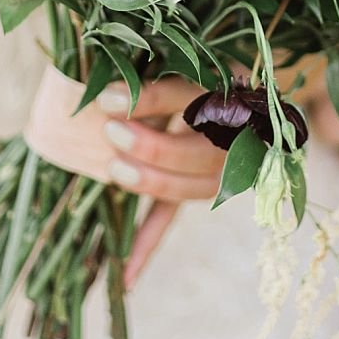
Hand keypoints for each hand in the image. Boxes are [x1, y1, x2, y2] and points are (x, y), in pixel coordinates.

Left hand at [21, 68, 219, 287]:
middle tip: (112, 133)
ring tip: (116, 172)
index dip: (150, 100)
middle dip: (153, 147)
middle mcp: (235, 135)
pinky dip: (146, 246)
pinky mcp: (198, 191)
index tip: (109, 98)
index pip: (191, 97)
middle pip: (199, 150)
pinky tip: (123, 277)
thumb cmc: (194, 67)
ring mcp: (221, 169)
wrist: (245, 94)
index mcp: (229, 91)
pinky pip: (173, 218)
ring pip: (191, 187)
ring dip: (152, 184)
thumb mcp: (179, 61)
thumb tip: (92, 78)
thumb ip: (145, 71)